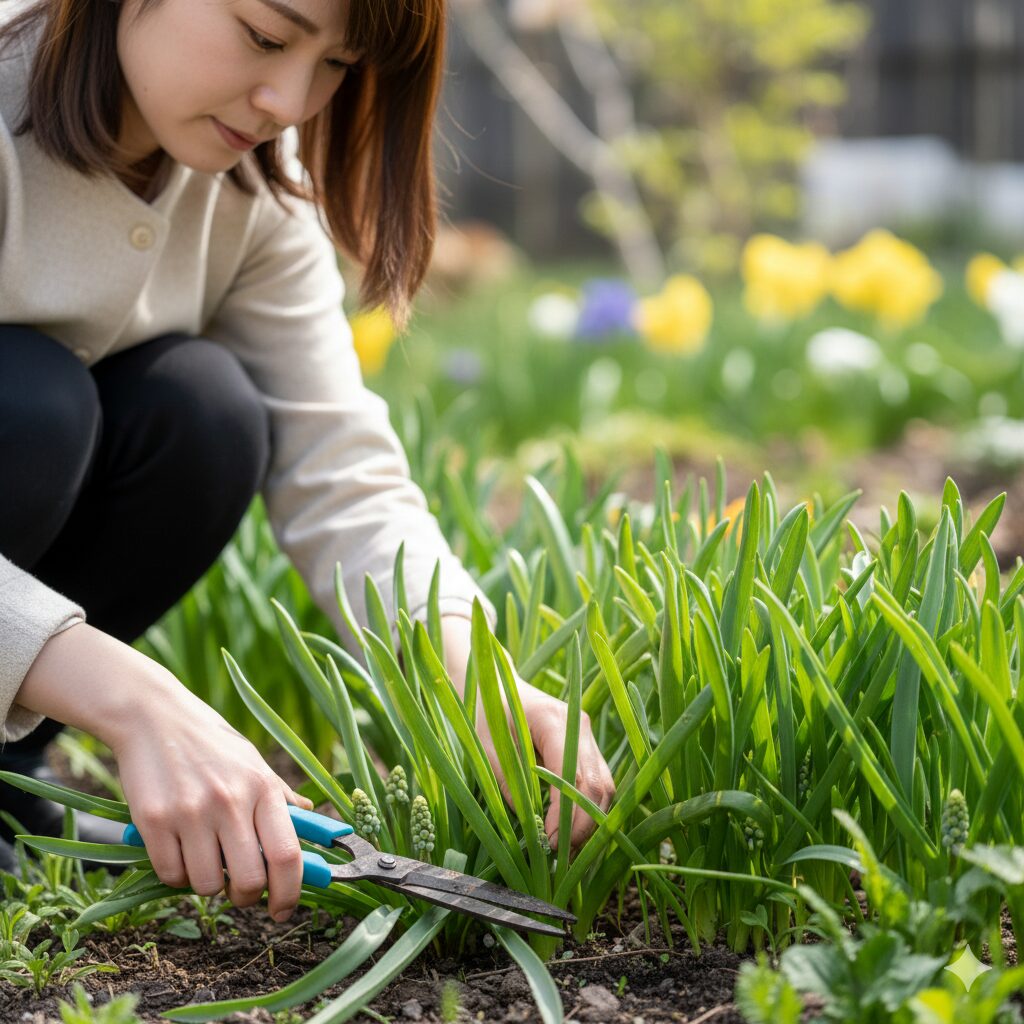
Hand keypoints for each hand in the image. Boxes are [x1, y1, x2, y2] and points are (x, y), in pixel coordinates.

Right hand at [16, 623, 312, 920]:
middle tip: (240, 889)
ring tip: (205, 857)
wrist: (154, 716)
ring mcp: (190, 812)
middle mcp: (230, 801)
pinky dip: (176, 874)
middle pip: (248, 881)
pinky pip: (171, 875)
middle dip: (247, 897)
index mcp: (262, 788)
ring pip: (206, 885)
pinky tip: (178, 849)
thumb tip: (313, 821)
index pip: (288, 855)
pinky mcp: (153, 821)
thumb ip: (281, 796)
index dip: (290, 892)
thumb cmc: (211, 742)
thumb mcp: (254, 762)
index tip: (284, 909)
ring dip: (208, 884)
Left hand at [440, 616, 614, 849]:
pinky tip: (571, 832)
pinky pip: (597, 780)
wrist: (492, 680)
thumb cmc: (483, 710)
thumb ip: (507, 782)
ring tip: (567, 851)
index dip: (564, 815)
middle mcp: (579, 725)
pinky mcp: (585, 745)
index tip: (548, 843)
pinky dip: (589, 809)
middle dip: (582, 825)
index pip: (571, 776)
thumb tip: (529, 824)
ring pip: (604, 785)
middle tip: (560, 857)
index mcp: (553, 719)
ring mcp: (586, 734)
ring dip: (590, 821)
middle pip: (596, 784)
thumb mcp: (485, 747)